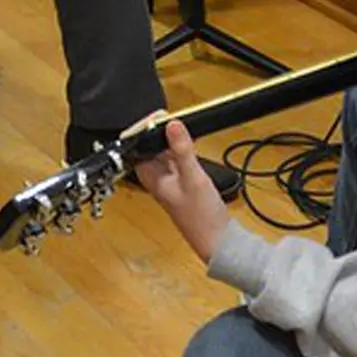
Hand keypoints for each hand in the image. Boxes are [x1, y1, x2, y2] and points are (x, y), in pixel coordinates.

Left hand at [134, 119, 230, 263]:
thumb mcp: (193, 178)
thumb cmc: (201, 216)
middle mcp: (156, 177)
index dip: (145, 128)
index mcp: (150, 177)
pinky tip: (191, 144)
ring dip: (171, 139)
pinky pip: (176, 158)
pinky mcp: (182, 182)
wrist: (218, 240)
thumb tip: (171, 124)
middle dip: (159, 131)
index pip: (138, 146)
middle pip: (150, 146)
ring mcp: (169, 180)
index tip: (159, 116)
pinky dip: (182, 149)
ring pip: (164, 151)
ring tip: (182, 127)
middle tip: (172, 118)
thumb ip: (182, 150)